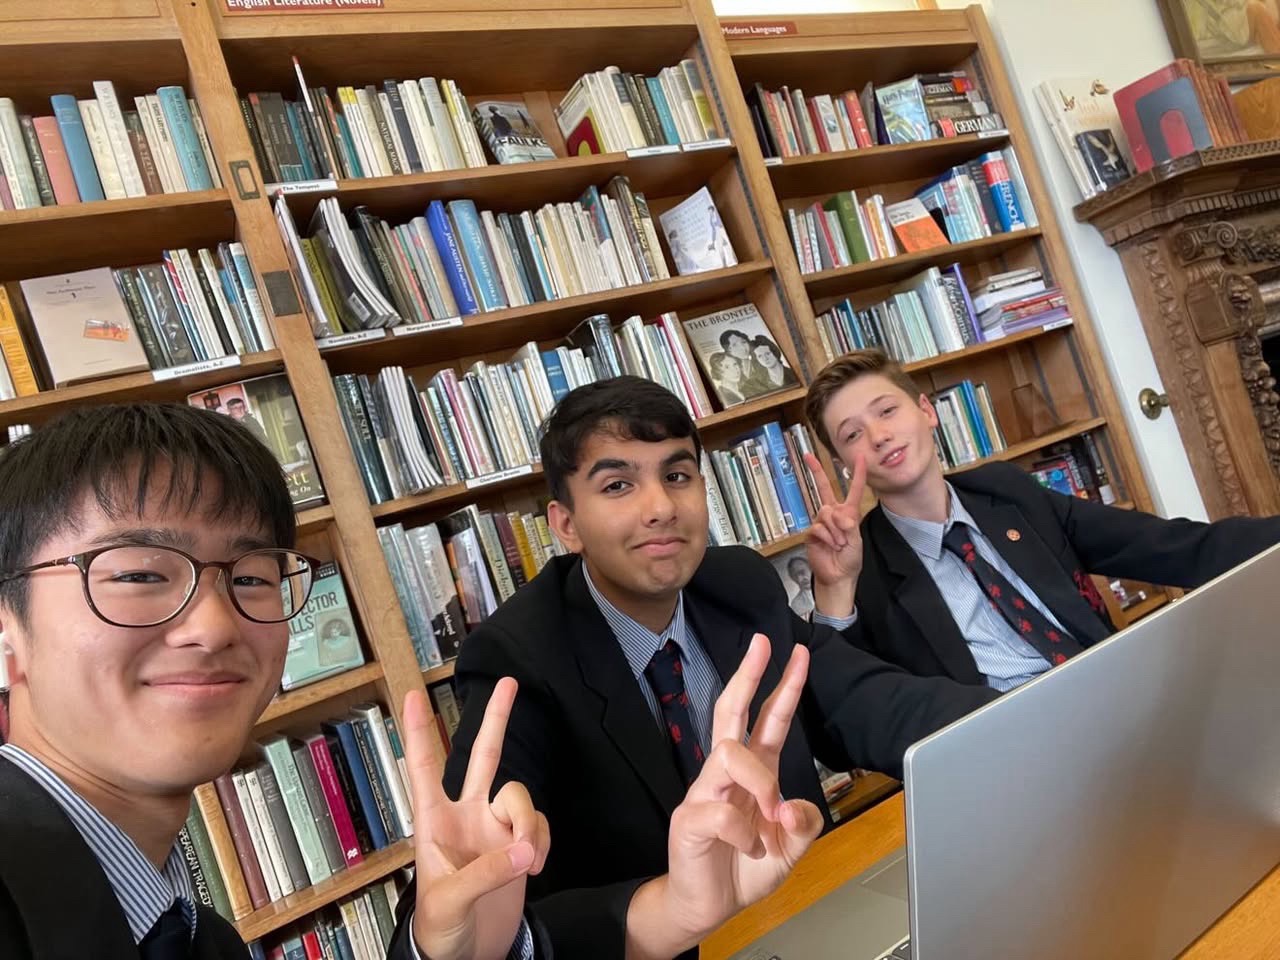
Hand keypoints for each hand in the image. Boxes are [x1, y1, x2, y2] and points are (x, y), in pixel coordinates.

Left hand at [405, 680, 549, 959]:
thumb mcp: (449, 900)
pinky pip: (540, 826)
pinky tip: (534, 867)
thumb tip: (522, 848)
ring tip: (528, 860)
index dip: (418, 732)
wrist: (466, 955)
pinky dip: (543, 842)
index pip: (423, 767)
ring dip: (529, 824)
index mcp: (434, 821)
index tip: (412, 696)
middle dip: (496, 720)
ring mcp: (494, 829)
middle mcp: (466, 815)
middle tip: (509, 683)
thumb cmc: (439, 928)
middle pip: (483, 757)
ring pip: (520, 798)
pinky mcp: (519, 846)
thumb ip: (485, 872)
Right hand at [627, 635, 823, 957]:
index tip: (798, 653)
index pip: (768, 719)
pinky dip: (746, 834)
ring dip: (761, 781)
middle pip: (731, 711)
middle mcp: (726, 774)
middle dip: (748, 675)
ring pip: (729, 754)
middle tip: (760, 644)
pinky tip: (750, 850)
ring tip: (771, 814)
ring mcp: (704, 793)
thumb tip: (795, 807)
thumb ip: (804, 824)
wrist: (708, 906)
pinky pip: (719, 813)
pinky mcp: (689, 821)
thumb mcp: (790, 848)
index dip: (784, 687)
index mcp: (754, 772)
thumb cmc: (744, 869)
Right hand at [803, 451, 865, 610]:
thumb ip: (848, 525)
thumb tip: (838, 516)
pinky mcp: (812, 533)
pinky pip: (818, 527)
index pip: (853, 489)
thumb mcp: (856, 540)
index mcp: (848, 513)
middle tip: (808, 457)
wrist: (838, 576)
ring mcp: (821, 523)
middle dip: (816, 472)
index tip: (860, 457)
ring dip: (835, 530)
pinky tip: (831, 546)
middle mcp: (833, 514)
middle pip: (824, 489)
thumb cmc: (850, 559)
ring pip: (825, 513)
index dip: (857, 473)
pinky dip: (828, 537)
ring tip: (840, 544)